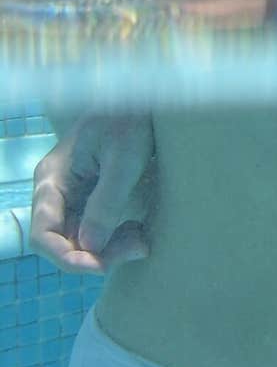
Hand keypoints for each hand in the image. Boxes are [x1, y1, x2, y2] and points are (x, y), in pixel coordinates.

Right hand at [29, 115, 154, 272]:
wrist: (142, 99)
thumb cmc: (130, 121)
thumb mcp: (124, 160)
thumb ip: (106, 203)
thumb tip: (91, 248)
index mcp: (53, 180)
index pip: (43, 235)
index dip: (67, 258)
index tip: (101, 266)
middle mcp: (57, 192)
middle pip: (63, 242)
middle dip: (96, 255)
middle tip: (138, 247)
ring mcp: (74, 195)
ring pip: (81, 240)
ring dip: (109, 249)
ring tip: (142, 240)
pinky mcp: (93, 197)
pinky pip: (96, 229)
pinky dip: (116, 237)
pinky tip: (139, 231)